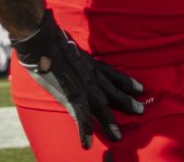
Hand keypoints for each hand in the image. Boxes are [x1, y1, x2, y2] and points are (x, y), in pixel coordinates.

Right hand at [12, 10, 144, 148]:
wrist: (43, 42)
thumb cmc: (51, 39)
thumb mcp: (69, 45)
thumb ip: (73, 51)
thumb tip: (69, 49)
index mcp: (89, 64)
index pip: (112, 74)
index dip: (126, 82)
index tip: (139, 88)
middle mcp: (91, 76)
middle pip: (113, 91)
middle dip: (126, 102)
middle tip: (141, 110)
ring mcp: (83, 87)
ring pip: (102, 107)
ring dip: (110, 122)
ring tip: (118, 137)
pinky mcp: (72, 96)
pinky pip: (81, 116)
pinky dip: (85, 131)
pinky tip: (87, 144)